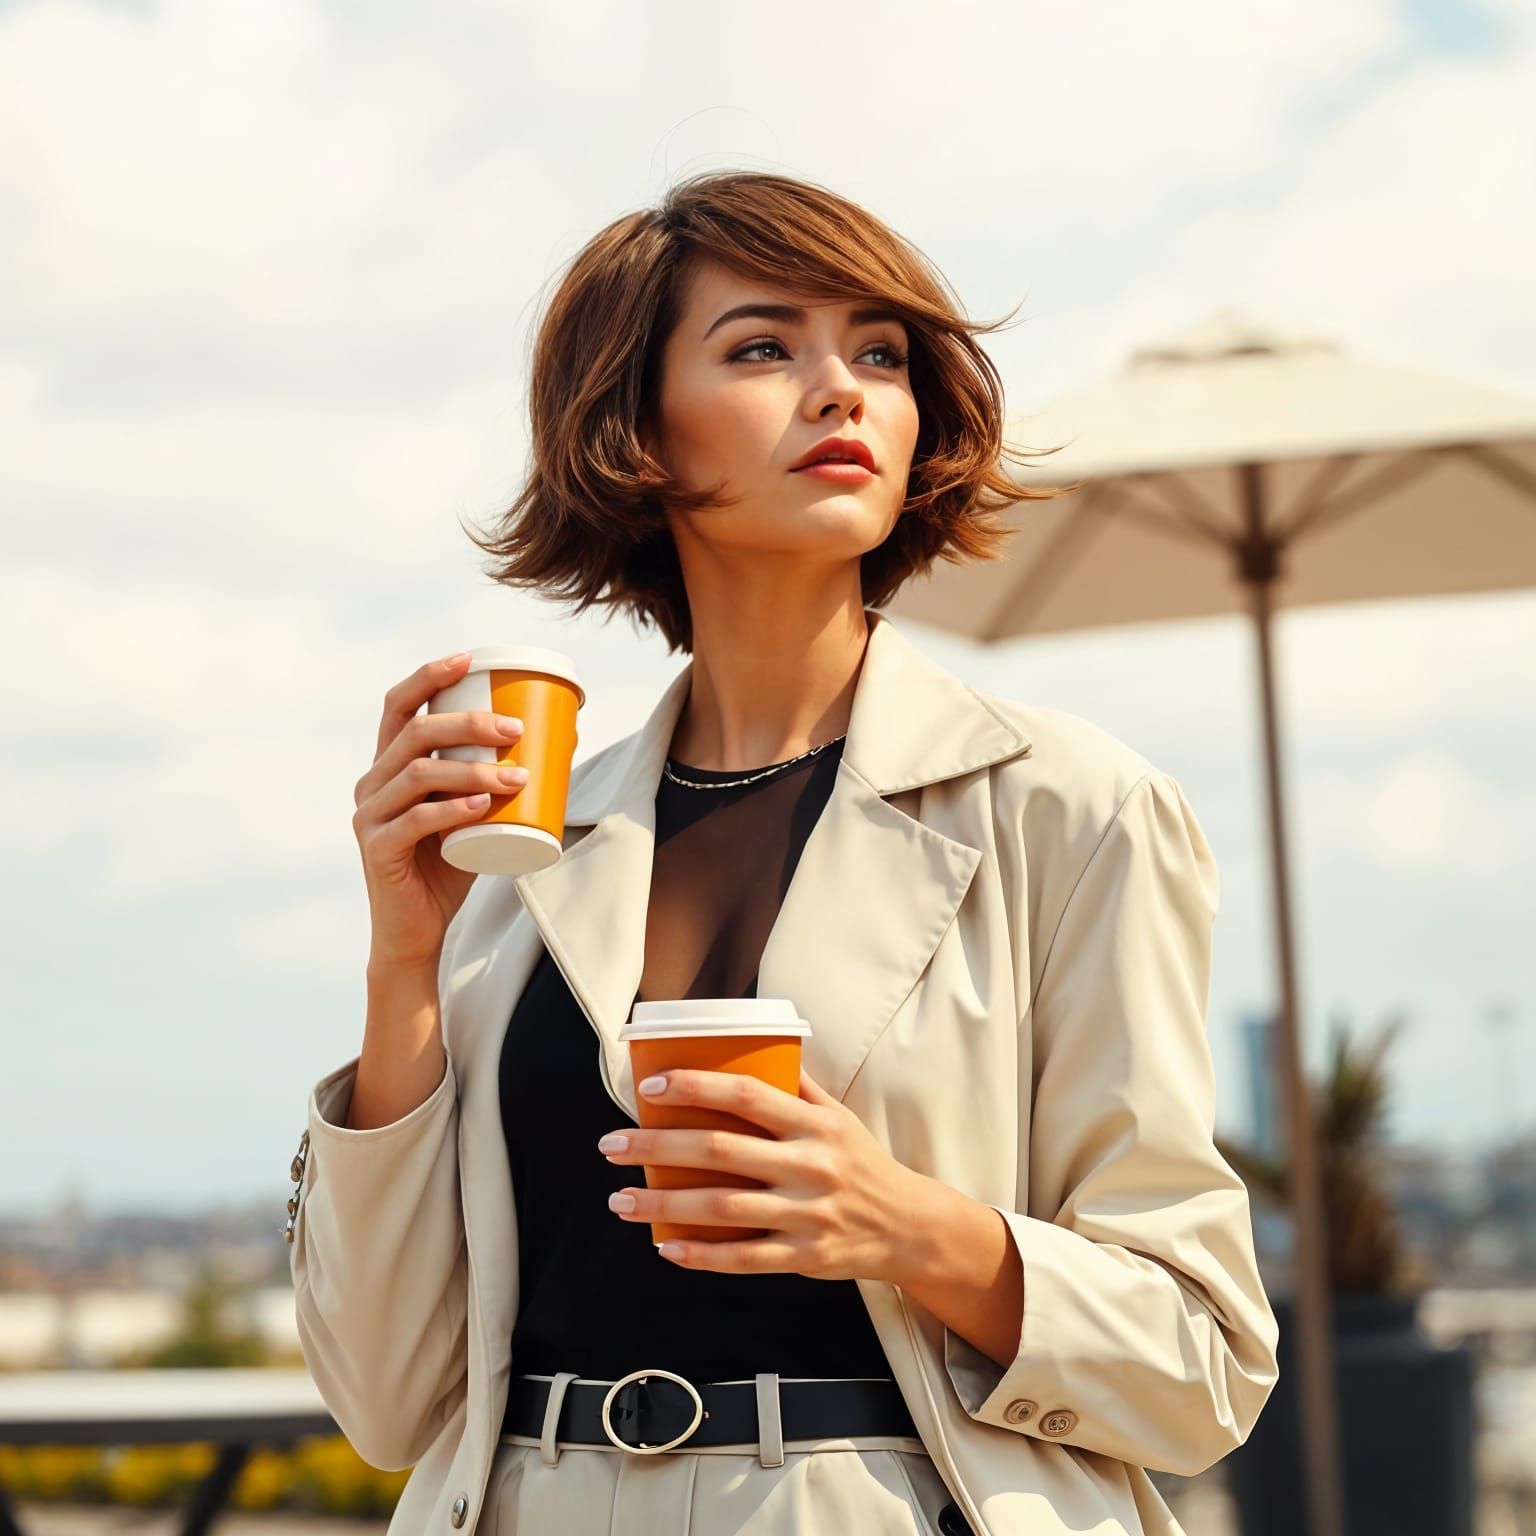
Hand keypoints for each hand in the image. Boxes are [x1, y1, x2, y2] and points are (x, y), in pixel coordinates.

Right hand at [352, 652, 528, 971]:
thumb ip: (498, 778)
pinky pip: (414, 821)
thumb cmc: (449, 866)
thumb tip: (563, 737)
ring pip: (418, 773)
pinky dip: (451, 809)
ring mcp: (369, 816)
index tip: (467, 660)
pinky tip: (482, 805)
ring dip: (472, 768)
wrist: (417, 930)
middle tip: (516, 727)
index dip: (428, 677)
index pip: (398, 707)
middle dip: (468, 722)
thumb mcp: (476, 812)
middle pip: (414, 732)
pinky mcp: (377, 849)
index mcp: (389, 766)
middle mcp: (371, 783)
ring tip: (517, 775)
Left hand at [598, 1062, 928, 1281]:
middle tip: (612, 1144)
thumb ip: (795, 1087)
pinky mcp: (804, 1256)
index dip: (695, 1086)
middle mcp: (808, 1165)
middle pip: (720, 1150)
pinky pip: (743, 1258)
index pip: (745, 1094)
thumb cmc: (862, 1162)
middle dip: (657, 1145)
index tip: (649, 1088)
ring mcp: (806, 1214)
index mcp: (813, 1124)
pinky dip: (700, 1255)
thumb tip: (751, 1045)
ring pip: (721, 1207)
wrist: (909, 1224)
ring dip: (663, 1202)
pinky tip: (664, 1246)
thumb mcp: (837, 1116)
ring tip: (621, 1198)